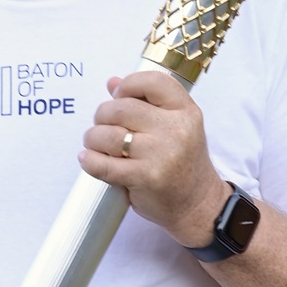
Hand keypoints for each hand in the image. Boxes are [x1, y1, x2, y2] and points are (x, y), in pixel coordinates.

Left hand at [78, 71, 227, 247]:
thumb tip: (112, 82)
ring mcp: (160, 154)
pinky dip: (90, 160)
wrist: (197, 205)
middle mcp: (175, 130)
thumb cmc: (182, 163)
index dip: (128, 85)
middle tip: (103, 125)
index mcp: (185, 111)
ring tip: (96, 144)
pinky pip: (103, 164)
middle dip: (103, 115)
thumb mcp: (176, 126)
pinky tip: (89, 159)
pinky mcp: (145, 178)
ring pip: (108, 135)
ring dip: (93, 138)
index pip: (151, 81)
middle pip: (120, 108)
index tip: (119, 97)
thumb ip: (146, 102)